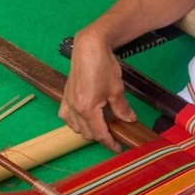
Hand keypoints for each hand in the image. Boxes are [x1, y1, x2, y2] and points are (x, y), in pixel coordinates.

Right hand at [59, 31, 136, 152]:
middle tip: (114, 132)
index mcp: (87, 109)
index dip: (109, 143)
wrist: (89, 47)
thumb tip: (129, 120)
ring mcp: (67, 102)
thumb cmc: (104, 66)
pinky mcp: (64, 95)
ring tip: (100, 124)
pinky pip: (66, 116)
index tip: (118, 148)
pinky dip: (74, 121)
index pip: (99, 134)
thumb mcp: (116, 89)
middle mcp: (74, 109)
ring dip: (87, 129)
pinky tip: (82, 117)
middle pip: (86, 133)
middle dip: (100, 136)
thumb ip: (122, 108)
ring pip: (75, 126)